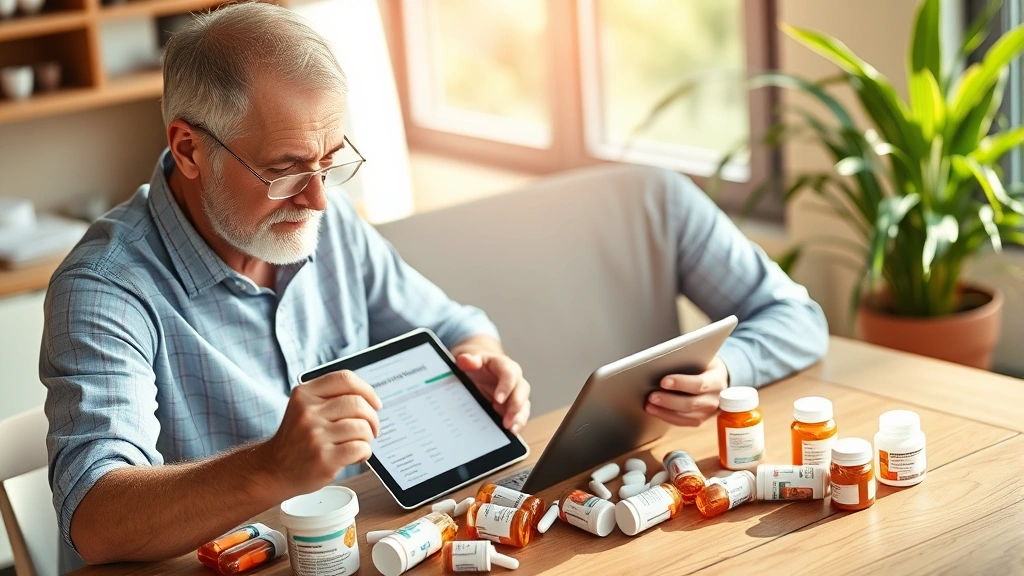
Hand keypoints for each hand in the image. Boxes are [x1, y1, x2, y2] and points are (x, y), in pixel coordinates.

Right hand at [263, 370, 381, 494]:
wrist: (274, 470)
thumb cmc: (297, 439)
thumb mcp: (304, 409)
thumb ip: (330, 398)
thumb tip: (369, 398)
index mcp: (304, 394)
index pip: (345, 379)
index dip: (366, 389)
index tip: (375, 403)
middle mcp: (308, 412)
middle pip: (357, 403)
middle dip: (372, 417)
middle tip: (372, 428)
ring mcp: (315, 436)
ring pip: (361, 427)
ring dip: (368, 437)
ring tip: (359, 443)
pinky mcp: (324, 458)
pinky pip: (360, 448)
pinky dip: (364, 452)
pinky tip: (355, 456)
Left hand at [455, 352, 530, 434]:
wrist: (479, 373)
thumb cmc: (478, 367)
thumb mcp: (471, 361)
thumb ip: (469, 361)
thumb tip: (465, 360)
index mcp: (504, 366)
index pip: (509, 374)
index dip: (506, 387)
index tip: (498, 399)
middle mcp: (514, 379)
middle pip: (522, 390)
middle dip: (515, 406)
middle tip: (506, 419)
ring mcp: (516, 394)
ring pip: (524, 405)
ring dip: (519, 417)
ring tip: (511, 429)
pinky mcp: (515, 406)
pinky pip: (521, 415)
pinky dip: (517, 424)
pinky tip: (511, 432)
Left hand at [645, 356, 729, 426]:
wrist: (716, 379)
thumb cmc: (704, 365)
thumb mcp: (702, 358)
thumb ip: (687, 361)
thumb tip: (664, 360)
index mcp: (716, 380)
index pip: (699, 383)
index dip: (681, 383)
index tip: (663, 381)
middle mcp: (715, 399)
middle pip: (691, 403)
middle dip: (669, 401)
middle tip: (652, 396)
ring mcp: (708, 412)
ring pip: (686, 416)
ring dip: (665, 412)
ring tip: (649, 405)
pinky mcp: (699, 420)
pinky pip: (682, 423)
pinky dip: (666, 417)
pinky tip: (654, 411)